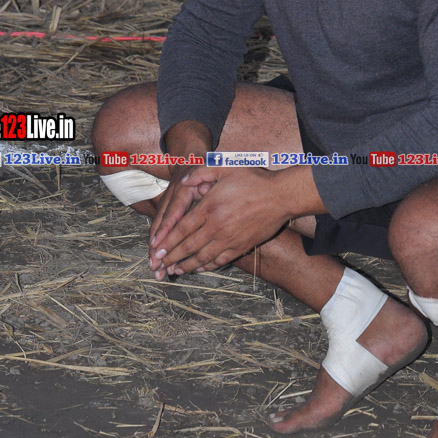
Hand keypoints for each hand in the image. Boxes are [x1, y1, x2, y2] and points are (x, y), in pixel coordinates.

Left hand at [149, 167, 291, 276]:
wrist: (281, 196)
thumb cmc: (254, 179)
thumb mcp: (226, 166)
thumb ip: (202, 172)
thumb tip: (184, 180)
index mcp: (210, 207)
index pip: (182, 228)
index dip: (167, 241)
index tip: (156, 249)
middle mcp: (217, 226)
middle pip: (188, 246)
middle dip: (171, 257)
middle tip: (158, 265)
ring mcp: (230, 239)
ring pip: (202, 257)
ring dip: (186, 266)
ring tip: (174, 271)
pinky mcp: (241, 246)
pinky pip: (220, 260)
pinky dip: (207, 267)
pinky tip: (199, 268)